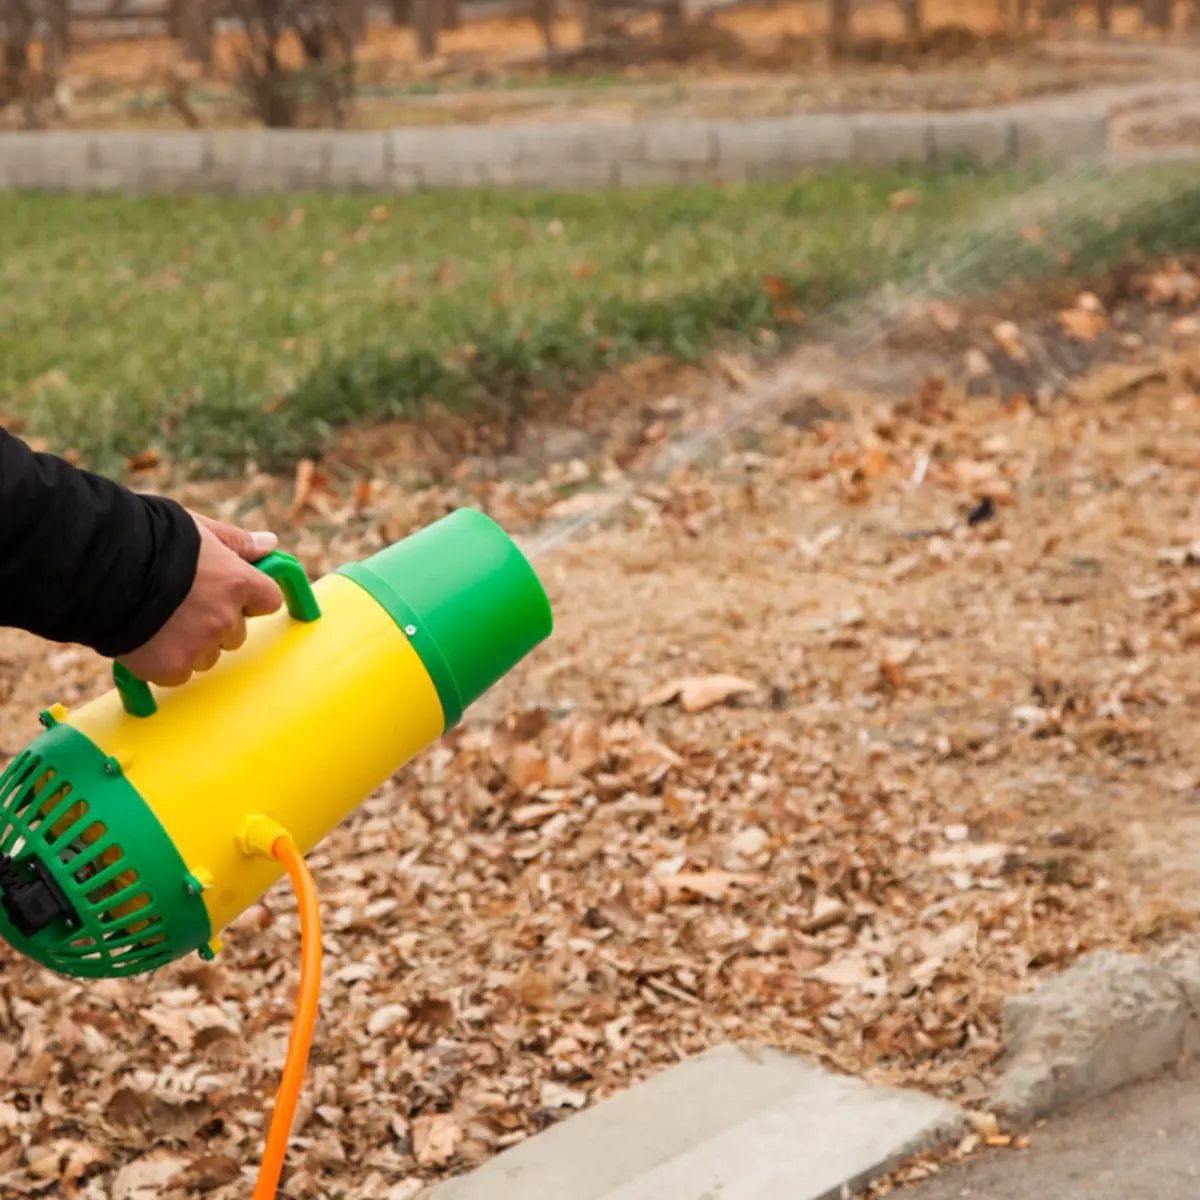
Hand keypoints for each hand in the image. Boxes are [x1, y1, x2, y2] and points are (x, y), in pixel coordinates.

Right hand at [117, 512, 283, 686]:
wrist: (98, 569)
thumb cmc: (149, 541)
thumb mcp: (197, 530)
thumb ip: (236, 542)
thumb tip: (270, 544)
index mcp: (238, 582)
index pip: (269, 601)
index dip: (250, 600)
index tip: (232, 597)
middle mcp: (225, 617)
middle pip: (236, 634)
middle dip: (215, 624)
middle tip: (182, 605)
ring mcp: (200, 646)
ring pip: (208, 656)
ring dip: (191, 646)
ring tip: (159, 620)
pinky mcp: (172, 668)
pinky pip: (179, 674)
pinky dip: (165, 663)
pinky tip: (146, 639)